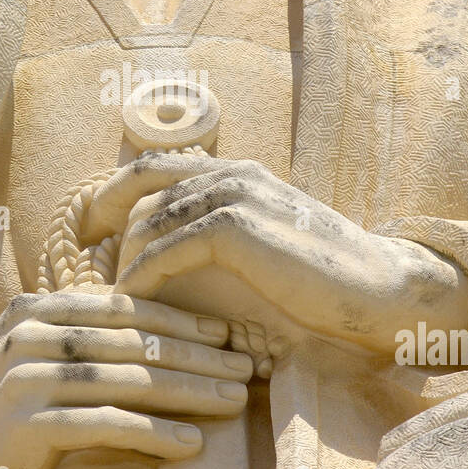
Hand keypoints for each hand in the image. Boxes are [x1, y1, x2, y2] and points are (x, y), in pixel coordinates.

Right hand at [0, 291, 252, 468]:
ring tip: (235, 401)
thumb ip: (90, 354)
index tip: (227, 334)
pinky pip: (107, 422)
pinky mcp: (27, 420)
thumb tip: (170, 356)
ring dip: (190, 390)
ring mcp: (26, 374)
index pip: (124, 308)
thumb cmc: (1, 424)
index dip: (181, 319)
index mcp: (37, 310)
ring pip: (128, 377)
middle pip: (134, 340)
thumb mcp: (41, 372)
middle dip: (198, 353)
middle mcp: (30, 332)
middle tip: (248, 365)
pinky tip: (193, 442)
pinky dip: (155, 431)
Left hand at [86, 154, 467, 357]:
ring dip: (125, 260)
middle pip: (143, 191)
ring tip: (112, 296)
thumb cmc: (323, 279)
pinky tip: (133, 302)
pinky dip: (144, 275)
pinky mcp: (236, 226)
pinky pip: (168, 248)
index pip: (155, 165)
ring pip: (150, 220)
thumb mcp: (265, 246)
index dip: (114, 192)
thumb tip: (162, 256)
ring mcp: (234, 194)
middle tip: (89, 270)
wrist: (378, 289)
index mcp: (237, 172)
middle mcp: (232, 173)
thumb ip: (219, 237)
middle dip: (110, 230)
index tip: (89, 228)